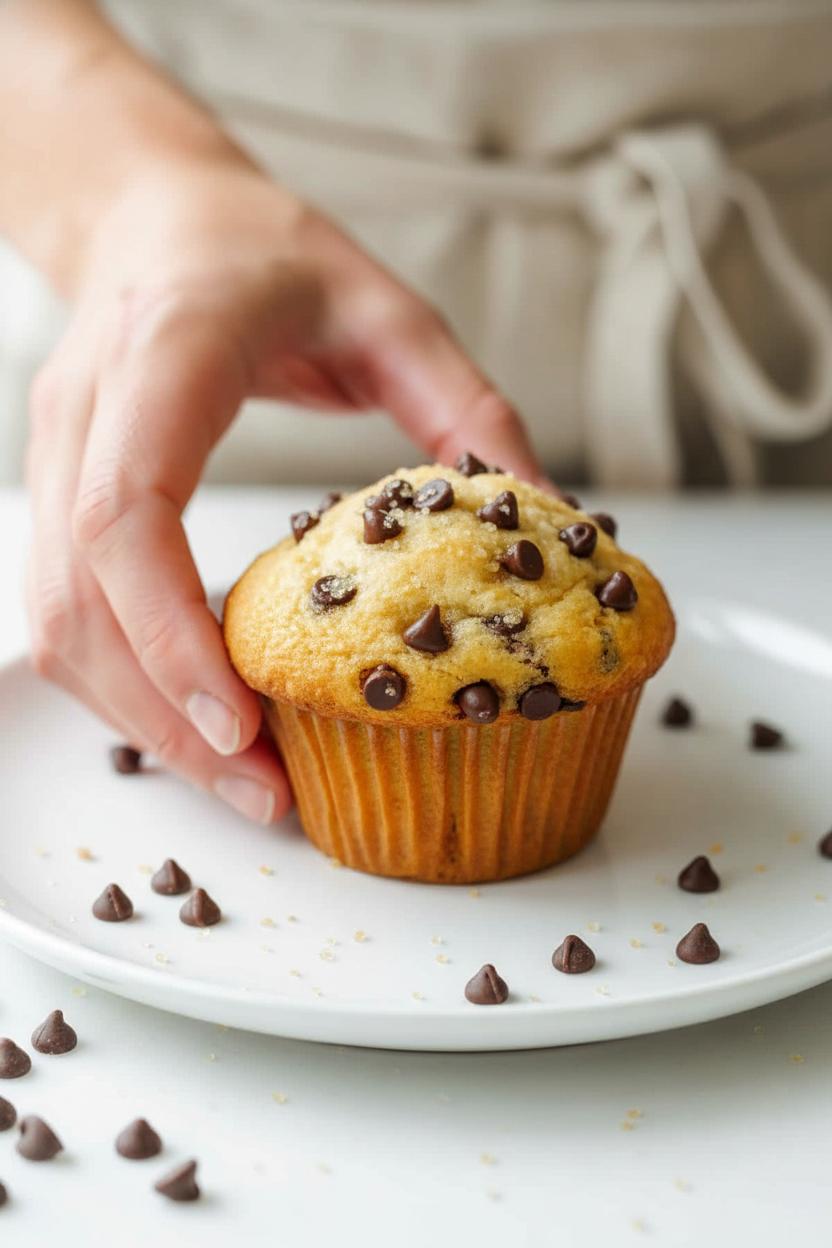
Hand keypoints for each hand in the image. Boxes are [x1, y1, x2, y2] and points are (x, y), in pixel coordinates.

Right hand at [26, 156, 546, 821]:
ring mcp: (58, 455)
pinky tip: (197, 722)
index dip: (170, 631)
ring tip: (243, 782)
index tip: (239, 723)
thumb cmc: (265, 252)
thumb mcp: (390, 311)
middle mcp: (88, 412)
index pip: (125, 510)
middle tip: (266, 795)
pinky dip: (126, 685)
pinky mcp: (60, 492)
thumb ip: (468, 408)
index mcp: (163, 354)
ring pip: (59, 622)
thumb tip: (546, 515)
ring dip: (142, 720)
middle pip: (82, 600)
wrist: (158, 215)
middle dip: (165, 717)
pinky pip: (66, 613)